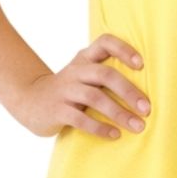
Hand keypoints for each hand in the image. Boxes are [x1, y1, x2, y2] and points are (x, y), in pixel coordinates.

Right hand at [10, 34, 150, 138]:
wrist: (29, 101)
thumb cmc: (68, 90)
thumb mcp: (83, 75)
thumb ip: (105, 76)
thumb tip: (144, 93)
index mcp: (84, 59)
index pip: (105, 42)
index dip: (124, 50)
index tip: (141, 65)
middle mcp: (75, 71)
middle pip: (105, 75)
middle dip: (129, 92)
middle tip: (147, 109)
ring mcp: (64, 90)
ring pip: (95, 98)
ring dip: (119, 113)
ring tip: (137, 126)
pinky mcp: (56, 110)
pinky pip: (80, 119)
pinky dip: (100, 127)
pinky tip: (114, 135)